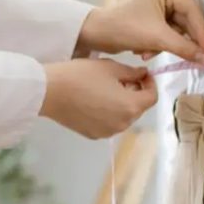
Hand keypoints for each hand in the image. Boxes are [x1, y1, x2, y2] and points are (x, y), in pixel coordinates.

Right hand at [39, 59, 156, 138]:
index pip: (152, 97)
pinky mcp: (94, 135)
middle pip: (138, 108)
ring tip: (107, 90)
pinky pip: (109, 123)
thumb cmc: (82, 75)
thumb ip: (132, 73)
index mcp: (131, 106)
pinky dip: (109, 113)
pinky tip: (95, 101)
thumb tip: (143, 74)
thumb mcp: (111, 68)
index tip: (142, 74)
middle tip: (123, 79)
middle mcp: (123, 124)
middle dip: (136, 93)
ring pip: (124, 117)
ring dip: (122, 104)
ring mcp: (108, 132)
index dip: (150, 83)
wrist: (50, 92)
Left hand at [79, 0, 203, 63]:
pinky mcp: (153, 17)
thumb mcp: (157, 38)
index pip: (192, 11)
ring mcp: (159, 4)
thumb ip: (185, 48)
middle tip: (198, 60)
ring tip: (150, 52)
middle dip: (184, 41)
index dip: (202, 34)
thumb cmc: (124, 28)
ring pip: (178, 30)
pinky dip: (160, 45)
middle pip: (187, 21)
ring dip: (167, 45)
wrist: (95, 34)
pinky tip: (145, 52)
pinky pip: (168, 33)